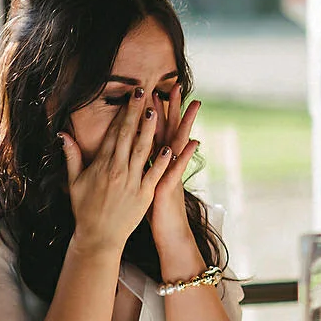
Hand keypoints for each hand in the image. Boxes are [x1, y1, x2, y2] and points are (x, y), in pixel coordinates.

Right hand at [59, 86, 172, 256]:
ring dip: (149, 130)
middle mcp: (117, 170)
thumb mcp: (74, 182)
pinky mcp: (144, 195)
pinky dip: (162, 162)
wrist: (98, 236)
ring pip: (142, 151)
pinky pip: (154, 175)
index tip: (130, 96)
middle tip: (144, 91)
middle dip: (136, 112)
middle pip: (128, 135)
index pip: (114, 133)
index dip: (122, 113)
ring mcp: (132, 182)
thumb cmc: (85, 208)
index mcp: (101, 165)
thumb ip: (72, 156)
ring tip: (156, 110)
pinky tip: (170, 148)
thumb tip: (64, 134)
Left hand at [147, 85, 201, 248]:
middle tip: (174, 86)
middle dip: (171, 109)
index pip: (151, 131)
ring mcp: (170, 174)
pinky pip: (178, 169)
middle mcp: (164, 164)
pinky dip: (184, 155)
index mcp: (153, 161)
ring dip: (184, 124)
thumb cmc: (150, 212)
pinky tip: (192, 142)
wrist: (167, 234)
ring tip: (191, 105)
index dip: (150, 112)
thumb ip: (135, 168)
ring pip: (178, 144)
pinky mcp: (171, 187)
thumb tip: (127, 156)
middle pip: (168, 130)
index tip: (148, 92)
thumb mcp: (142, 186)